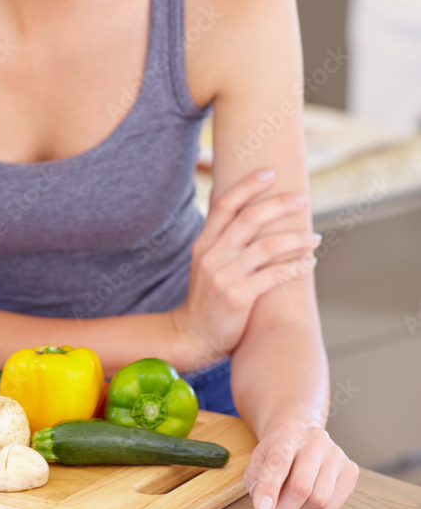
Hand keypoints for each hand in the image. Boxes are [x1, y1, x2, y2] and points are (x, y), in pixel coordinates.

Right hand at [172, 169, 320, 369]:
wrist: (192, 335)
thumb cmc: (206, 296)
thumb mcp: (205, 261)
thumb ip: (219, 235)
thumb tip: (229, 198)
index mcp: (204, 242)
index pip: (226, 204)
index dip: (248, 185)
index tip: (270, 172)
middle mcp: (212, 255)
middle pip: (250, 218)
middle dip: (280, 205)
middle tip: (302, 200)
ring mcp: (224, 276)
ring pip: (267, 246)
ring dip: (296, 238)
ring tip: (315, 237)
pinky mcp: (238, 297)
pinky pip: (273, 276)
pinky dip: (295, 267)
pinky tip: (308, 262)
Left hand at [243, 418, 359, 508]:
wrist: (304, 437)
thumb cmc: (279, 451)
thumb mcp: (259, 458)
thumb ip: (256, 480)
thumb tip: (264, 508)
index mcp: (289, 432)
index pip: (279, 461)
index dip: (269, 488)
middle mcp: (316, 440)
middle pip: (301, 486)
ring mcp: (336, 455)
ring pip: (319, 501)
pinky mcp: (350, 471)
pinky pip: (331, 508)